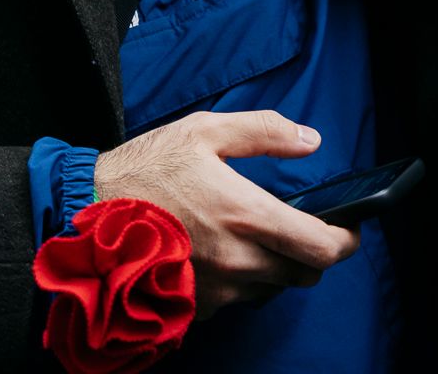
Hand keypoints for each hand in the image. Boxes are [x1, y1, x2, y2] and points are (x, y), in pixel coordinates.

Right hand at [93, 110, 358, 319]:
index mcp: (247, 216)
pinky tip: (219, 249)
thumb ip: (265, 132)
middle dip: (310, 253)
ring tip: (253, 234)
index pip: (320, 248)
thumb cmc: (146, 169)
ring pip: (270, 288)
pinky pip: (236, 298)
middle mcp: (239, 262)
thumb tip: (311, 140)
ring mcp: (217, 290)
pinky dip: (241, 278)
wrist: (88, 217)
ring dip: (275, 266)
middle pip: (302, 275)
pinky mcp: (196, 307)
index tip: (349, 230)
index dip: (345, 242)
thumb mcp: (205, 130)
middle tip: (299, 226)